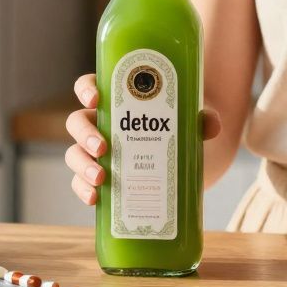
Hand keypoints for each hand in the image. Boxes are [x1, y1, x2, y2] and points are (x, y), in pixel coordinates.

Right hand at [65, 73, 221, 205]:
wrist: (190, 158)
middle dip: (85, 134)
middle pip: (77, 122)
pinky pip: (81, 183)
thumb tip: (212, 124)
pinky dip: (83, 190)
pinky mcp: (101, 178)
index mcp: (116, 100)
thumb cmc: (183, 127)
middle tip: (102, 147)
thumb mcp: (194, 120)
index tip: (96, 98)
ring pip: (74, 154)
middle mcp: (101, 124)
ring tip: (101, 179)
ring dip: (82, 166)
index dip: (86, 90)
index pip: (90, 87)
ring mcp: (97, 153)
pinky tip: (94, 199)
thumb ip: (203, 118)